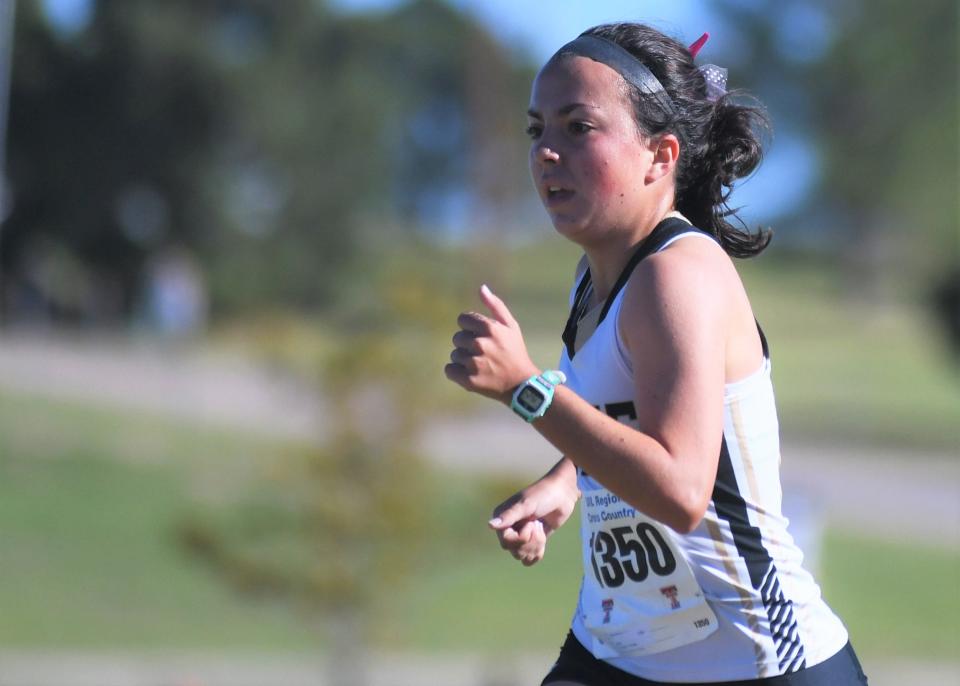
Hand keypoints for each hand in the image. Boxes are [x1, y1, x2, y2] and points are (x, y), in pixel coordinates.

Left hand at [445, 284, 538, 403]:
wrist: (521, 384)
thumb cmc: (515, 352)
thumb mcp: (511, 326)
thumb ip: (495, 305)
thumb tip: (482, 288)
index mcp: (489, 328)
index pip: (462, 319)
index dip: (470, 328)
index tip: (481, 337)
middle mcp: (480, 344)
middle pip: (457, 338)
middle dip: (467, 344)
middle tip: (483, 353)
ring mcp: (474, 363)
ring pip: (454, 355)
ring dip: (464, 359)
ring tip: (481, 365)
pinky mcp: (469, 380)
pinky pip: (449, 370)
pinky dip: (457, 372)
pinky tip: (471, 373)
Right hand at [489, 467, 579, 565]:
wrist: (562, 494)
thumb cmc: (543, 495)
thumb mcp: (526, 505)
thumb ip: (509, 516)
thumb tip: (490, 525)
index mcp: (502, 518)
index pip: (506, 542)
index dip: (521, 537)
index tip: (531, 523)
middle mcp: (508, 528)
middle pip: (514, 551)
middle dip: (530, 542)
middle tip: (538, 525)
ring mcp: (519, 535)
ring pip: (522, 556)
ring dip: (536, 546)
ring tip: (541, 529)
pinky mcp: (531, 541)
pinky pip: (529, 559)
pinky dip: (537, 553)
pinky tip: (543, 539)